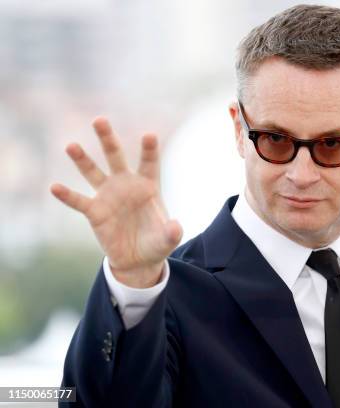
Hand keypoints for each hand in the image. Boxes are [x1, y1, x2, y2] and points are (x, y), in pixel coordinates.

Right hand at [50, 117, 182, 287]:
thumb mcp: (167, 240)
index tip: (150, 135)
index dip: (149, 149)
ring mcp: (108, 196)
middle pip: (116, 157)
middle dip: (108, 138)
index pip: (149, 163)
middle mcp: (126, 185)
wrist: (137, 259)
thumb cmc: (156, 243)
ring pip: (93, 172)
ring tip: (71, 145)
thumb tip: (175, 227)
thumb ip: (172, 232)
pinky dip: (67, 195)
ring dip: (82, 160)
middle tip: (99, 120)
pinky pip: (79, 201)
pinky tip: (55, 187)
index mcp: (148, 186)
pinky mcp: (94, 212)